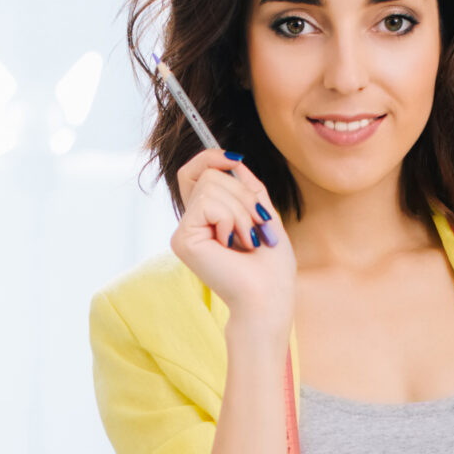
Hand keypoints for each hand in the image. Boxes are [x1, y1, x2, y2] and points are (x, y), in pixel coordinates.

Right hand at [169, 149, 292, 333]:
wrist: (268, 296)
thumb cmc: (271, 264)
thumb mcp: (262, 212)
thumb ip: (245, 185)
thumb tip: (231, 159)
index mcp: (207, 218)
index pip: (195, 172)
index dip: (211, 158)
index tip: (235, 161)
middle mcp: (190, 223)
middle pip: (209, 174)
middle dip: (243, 194)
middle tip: (257, 227)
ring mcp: (183, 231)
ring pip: (210, 185)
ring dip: (241, 210)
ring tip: (248, 240)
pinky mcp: (182, 238)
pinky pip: (208, 202)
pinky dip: (231, 218)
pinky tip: (235, 244)